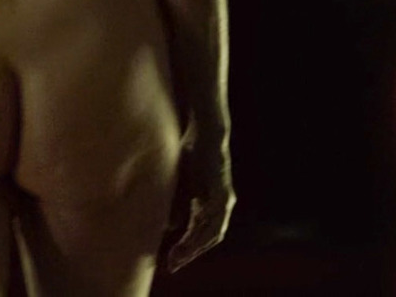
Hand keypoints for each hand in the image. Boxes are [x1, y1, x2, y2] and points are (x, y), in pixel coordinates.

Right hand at [164, 134, 232, 272]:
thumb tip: (170, 227)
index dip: (188, 249)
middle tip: (172, 265)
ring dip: (195, 247)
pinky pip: (214, 218)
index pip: (201, 233)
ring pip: (212, 232)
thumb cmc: (191, 154)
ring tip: (178, 257)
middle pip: (208, 237)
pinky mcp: (223, 192)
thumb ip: (178, 204)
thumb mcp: (180, 184)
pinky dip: (201, 231)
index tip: (171, 261)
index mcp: (211, 203)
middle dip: (189, 253)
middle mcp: (221, 204)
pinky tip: (189, 238)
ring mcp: (224, 199)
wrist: (204, 131)